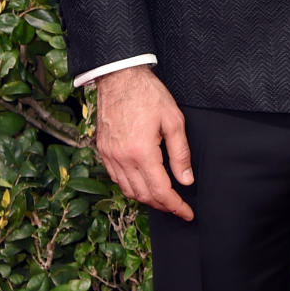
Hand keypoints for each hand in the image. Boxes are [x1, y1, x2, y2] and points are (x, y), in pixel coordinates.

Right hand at [95, 66, 193, 218]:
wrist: (119, 77)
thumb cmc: (149, 94)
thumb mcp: (173, 120)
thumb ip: (180, 153)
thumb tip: (186, 180)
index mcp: (142, 152)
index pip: (160, 191)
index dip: (175, 206)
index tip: (187, 213)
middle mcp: (122, 159)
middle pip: (143, 196)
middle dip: (162, 205)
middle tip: (178, 206)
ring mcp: (109, 156)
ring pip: (128, 190)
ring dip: (146, 198)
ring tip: (163, 197)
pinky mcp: (102, 151)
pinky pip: (116, 178)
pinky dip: (131, 186)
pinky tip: (143, 181)